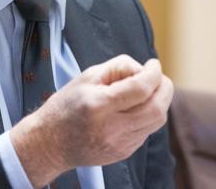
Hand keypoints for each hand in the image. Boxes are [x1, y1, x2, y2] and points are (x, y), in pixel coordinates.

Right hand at [10, 54, 173, 187]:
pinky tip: (135, 107)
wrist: (51, 143)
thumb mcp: (86, 77)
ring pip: (157, 121)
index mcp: (99, 105)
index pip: (141, 88)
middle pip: (156, 107)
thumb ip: (117, 68)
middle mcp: (112, 127)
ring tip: (148, 89)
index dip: (154, 73)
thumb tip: (143, 69)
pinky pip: (147, 130)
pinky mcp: (124, 152)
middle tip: (157, 76)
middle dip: (164, 87)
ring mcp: (120, 144)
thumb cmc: (66, 106)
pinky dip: (148, 114)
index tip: (153, 64)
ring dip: (160, 101)